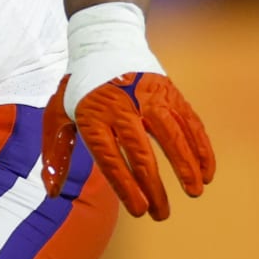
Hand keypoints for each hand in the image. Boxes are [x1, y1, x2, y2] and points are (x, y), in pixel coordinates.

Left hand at [41, 72, 214, 220]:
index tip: (139, 210)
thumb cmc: (80, 90)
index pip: (109, 157)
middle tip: (162, 214)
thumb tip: (52, 192)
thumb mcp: (57, 115)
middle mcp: (122, 107)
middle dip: (154, 186)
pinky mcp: (168, 92)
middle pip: (140, 151)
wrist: (104, 45)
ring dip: (186, 165)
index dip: (126, 186)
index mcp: (93, 116)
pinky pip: (189, 121)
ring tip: (194, 191)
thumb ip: (56, 154)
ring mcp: (148, 98)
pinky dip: (200, 146)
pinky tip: (206, 170)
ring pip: (171, 134)